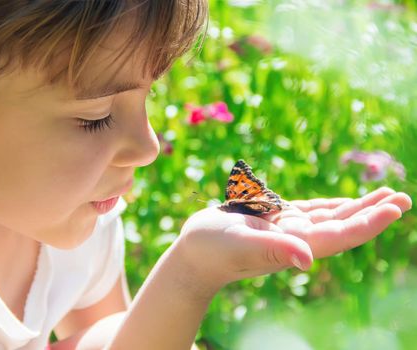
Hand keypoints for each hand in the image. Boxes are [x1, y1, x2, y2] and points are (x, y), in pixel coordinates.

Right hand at [177, 187, 411, 291]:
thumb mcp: (240, 244)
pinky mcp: (275, 221)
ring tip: (385, 195)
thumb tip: (307, 260)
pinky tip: (344, 203)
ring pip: (331, 216)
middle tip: (402, 197)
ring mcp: (287, 231)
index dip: (369, 223)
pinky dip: (331, 206)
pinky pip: (311, 211)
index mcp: (294, 246)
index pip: (340, 235)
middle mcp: (297, 240)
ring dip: (358, 206)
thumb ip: (273, 249)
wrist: (194, 254)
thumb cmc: (211, 250)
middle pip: (344, 226)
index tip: (394, 207)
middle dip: (373, 212)